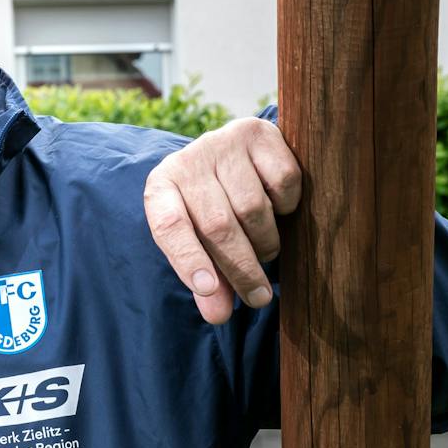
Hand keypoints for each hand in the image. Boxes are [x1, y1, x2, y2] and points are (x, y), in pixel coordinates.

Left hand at [144, 117, 301, 323]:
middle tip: (259, 297)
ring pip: (254, 209)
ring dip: (266, 242)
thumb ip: (206, 281)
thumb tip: (220, 316)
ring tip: (265, 250)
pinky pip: (284, 183)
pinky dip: (286, 206)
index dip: (188, 260)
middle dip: (242, 269)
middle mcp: (188, 160)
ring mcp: (223, 142)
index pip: (169, 225)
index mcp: (161, 187)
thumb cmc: (209, 210)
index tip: (209, 290)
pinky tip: (277, 209)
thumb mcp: (198, 243)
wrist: (229, 154)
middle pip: (218, 226)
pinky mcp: (258, 132)